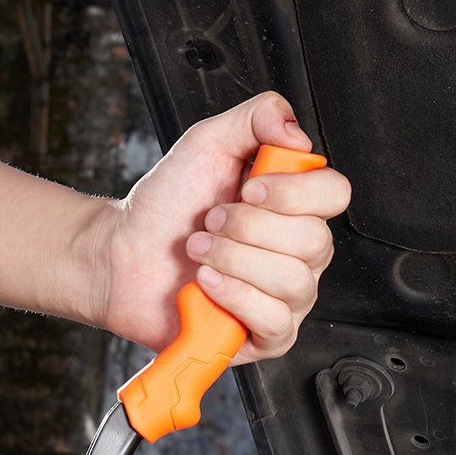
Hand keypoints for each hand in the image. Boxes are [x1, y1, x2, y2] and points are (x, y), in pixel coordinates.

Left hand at [91, 92, 349, 363]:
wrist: (121, 257)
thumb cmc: (165, 209)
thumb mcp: (208, 143)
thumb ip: (258, 117)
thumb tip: (296, 133)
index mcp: (294, 208)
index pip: (334, 195)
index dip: (294, 192)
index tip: (248, 188)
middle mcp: (298, 254)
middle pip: (314, 241)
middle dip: (248, 228)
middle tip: (210, 223)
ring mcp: (285, 298)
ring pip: (293, 281)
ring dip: (235, 260)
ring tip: (200, 252)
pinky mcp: (263, 337)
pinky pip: (275, 321)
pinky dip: (236, 298)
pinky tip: (207, 284)